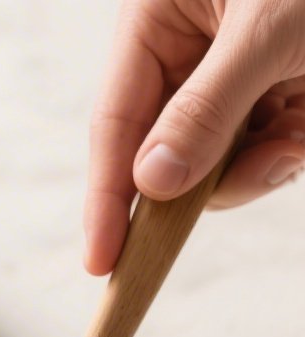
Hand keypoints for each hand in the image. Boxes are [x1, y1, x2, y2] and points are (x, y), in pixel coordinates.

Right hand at [86, 0, 304, 273]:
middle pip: (165, 154)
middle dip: (211, 178)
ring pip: (215, 165)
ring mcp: (227, 77)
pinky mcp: (269, 93)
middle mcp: (184, 49)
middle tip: (265, 168)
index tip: (102, 261)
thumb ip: (206, 109)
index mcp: (157, 14)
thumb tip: (154, 183)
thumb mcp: (265, 31)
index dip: (106, 197)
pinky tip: (303, 128)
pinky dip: (286, 153)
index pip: (115, 121)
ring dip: (260, 166)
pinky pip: (259, 153)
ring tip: (297, 136)